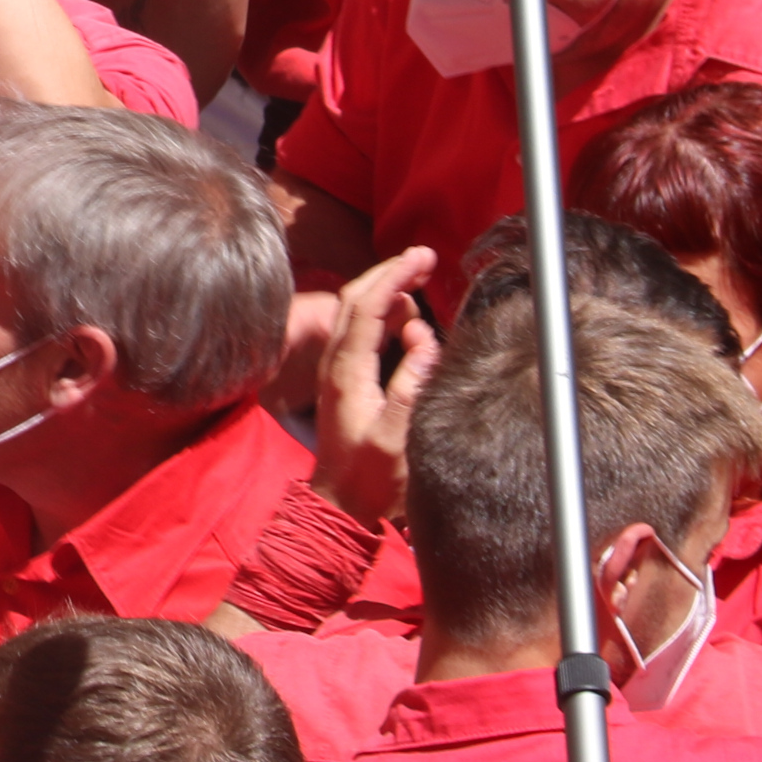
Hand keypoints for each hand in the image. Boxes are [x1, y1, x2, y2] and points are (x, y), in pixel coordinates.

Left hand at [308, 246, 438, 525]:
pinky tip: (408, 319)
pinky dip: (385, 316)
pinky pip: (361, 333)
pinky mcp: (344, 379)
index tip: (422, 257)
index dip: (394, 275)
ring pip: (357, 313)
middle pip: (356, 299)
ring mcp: (337, 369)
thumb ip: (412, 387)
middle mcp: (336, 364)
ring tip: (422, 281)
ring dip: (388, 291)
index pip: (366, 306)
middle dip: (390, 272)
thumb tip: (424, 339)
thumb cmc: (370, 478)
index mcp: (347, 372)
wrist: (340, 504)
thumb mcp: (398, 436)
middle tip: (425, 258)